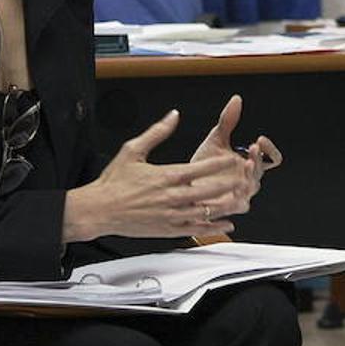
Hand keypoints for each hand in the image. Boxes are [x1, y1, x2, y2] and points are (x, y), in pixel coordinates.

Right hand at [62, 110, 243, 242]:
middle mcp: (171, 196)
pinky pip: (195, 229)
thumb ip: (157, 132)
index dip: (220, 164)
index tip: (234, 160)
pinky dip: (213, 227)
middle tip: (245, 181)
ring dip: (226, 207)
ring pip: (205, 212)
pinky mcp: (167, 229)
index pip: (200, 168)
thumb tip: (174, 115)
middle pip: (208, 191)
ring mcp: (170, 215)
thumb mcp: (133, 149)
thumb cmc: (114, 181)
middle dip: (229, 186)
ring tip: (242, 201)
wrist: (99, 210)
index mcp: (166, 175)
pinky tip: (226, 223)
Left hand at [188, 95, 282, 220]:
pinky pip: (238, 205)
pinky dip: (237, 197)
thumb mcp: (216, 139)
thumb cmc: (203, 164)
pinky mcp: (227, 208)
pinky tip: (233, 189)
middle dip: (258, 159)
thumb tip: (236, 98)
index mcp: (250, 165)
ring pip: (252, 189)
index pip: (272, 159)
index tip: (258, 139)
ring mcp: (239, 196)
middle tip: (252, 147)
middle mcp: (249, 181)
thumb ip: (227, 121)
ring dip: (250, 177)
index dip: (269, 150)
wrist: (184, 186)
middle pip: (261, 172)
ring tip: (245, 165)